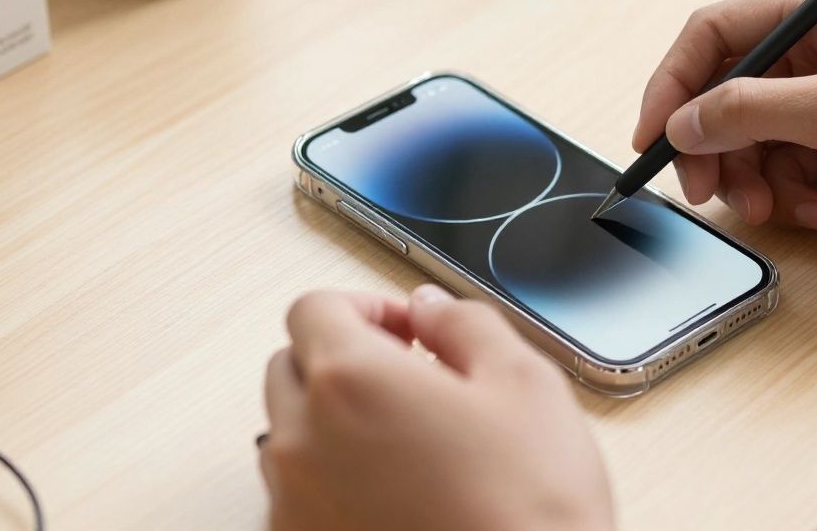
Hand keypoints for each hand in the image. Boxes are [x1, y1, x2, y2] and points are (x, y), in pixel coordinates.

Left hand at [260, 287, 613, 530]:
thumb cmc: (528, 510)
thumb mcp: (524, 384)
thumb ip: (465, 324)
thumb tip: (431, 308)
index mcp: (351, 380)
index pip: (314, 308)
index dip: (366, 307)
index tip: (407, 330)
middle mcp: (303, 440)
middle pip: (293, 364)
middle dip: (345, 358)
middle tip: (411, 381)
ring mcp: (295, 503)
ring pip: (288, 433)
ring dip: (331, 420)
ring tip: (404, 442)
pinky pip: (296, 495)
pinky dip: (330, 481)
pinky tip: (395, 495)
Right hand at [634, 0, 816, 241]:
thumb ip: (751, 111)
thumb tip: (681, 122)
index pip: (715, 35)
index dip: (673, 85)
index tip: (651, 136)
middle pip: (726, 94)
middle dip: (713, 146)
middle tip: (704, 191)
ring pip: (753, 140)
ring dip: (753, 180)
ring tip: (774, 209)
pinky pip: (788, 169)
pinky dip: (793, 196)